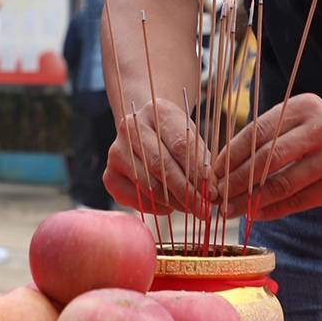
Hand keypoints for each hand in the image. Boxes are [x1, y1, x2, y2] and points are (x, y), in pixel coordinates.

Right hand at [103, 96, 213, 216]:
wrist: (145, 132)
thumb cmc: (174, 137)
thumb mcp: (192, 139)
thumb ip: (201, 162)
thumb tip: (210, 194)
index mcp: (157, 110)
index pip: (180, 144)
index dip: (198, 171)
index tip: (212, 192)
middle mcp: (131, 127)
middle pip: (162, 165)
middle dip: (186, 192)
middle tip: (203, 210)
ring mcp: (117, 151)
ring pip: (148, 184)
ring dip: (173, 202)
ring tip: (189, 208)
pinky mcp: (110, 175)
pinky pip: (137, 198)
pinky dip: (156, 207)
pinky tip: (169, 205)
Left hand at [212, 93, 321, 221]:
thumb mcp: (300, 118)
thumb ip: (269, 135)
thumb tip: (223, 167)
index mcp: (305, 106)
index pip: (259, 131)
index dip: (232, 154)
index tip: (212, 172)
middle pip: (268, 157)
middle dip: (236, 180)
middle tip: (215, 196)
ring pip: (282, 183)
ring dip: (250, 200)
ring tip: (229, 210)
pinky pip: (298, 201)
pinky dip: (272, 209)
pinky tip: (254, 214)